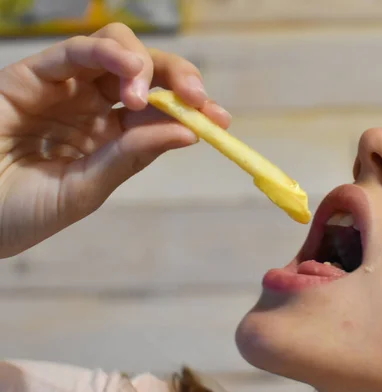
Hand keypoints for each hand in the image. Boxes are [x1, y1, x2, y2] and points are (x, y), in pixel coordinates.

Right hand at [0, 23, 230, 257]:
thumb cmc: (23, 212)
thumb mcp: (87, 188)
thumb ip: (131, 156)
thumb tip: (189, 133)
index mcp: (112, 136)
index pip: (162, 111)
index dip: (193, 110)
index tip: (220, 119)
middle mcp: (94, 106)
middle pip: (148, 73)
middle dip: (179, 79)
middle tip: (199, 99)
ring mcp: (67, 87)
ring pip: (118, 50)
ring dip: (144, 65)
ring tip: (145, 97)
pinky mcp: (35, 74)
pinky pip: (76, 50)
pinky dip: (107, 54)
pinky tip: (129, 73)